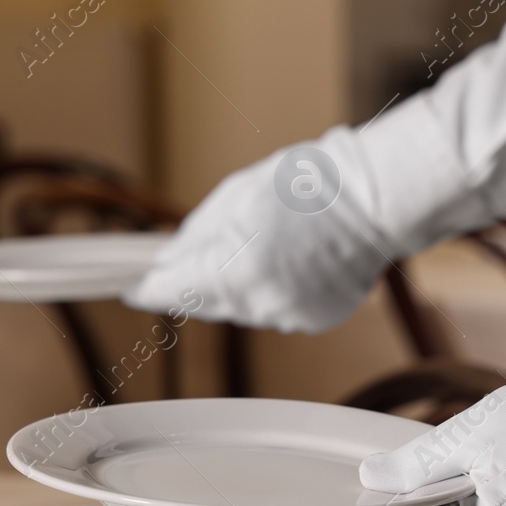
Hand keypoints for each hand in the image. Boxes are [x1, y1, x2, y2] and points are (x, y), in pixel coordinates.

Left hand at [125, 127, 396, 332]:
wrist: (375, 199)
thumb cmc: (310, 184)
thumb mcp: (236, 196)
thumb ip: (195, 235)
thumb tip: (168, 260)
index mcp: (235, 269)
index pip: (173, 291)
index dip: (146, 289)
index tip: (130, 286)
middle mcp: (261, 303)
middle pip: (206, 302)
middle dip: (200, 278)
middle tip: (210, 246)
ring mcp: (290, 316)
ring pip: (242, 308)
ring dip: (239, 283)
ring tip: (266, 243)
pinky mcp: (314, 320)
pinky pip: (275, 310)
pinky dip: (273, 290)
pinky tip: (292, 260)